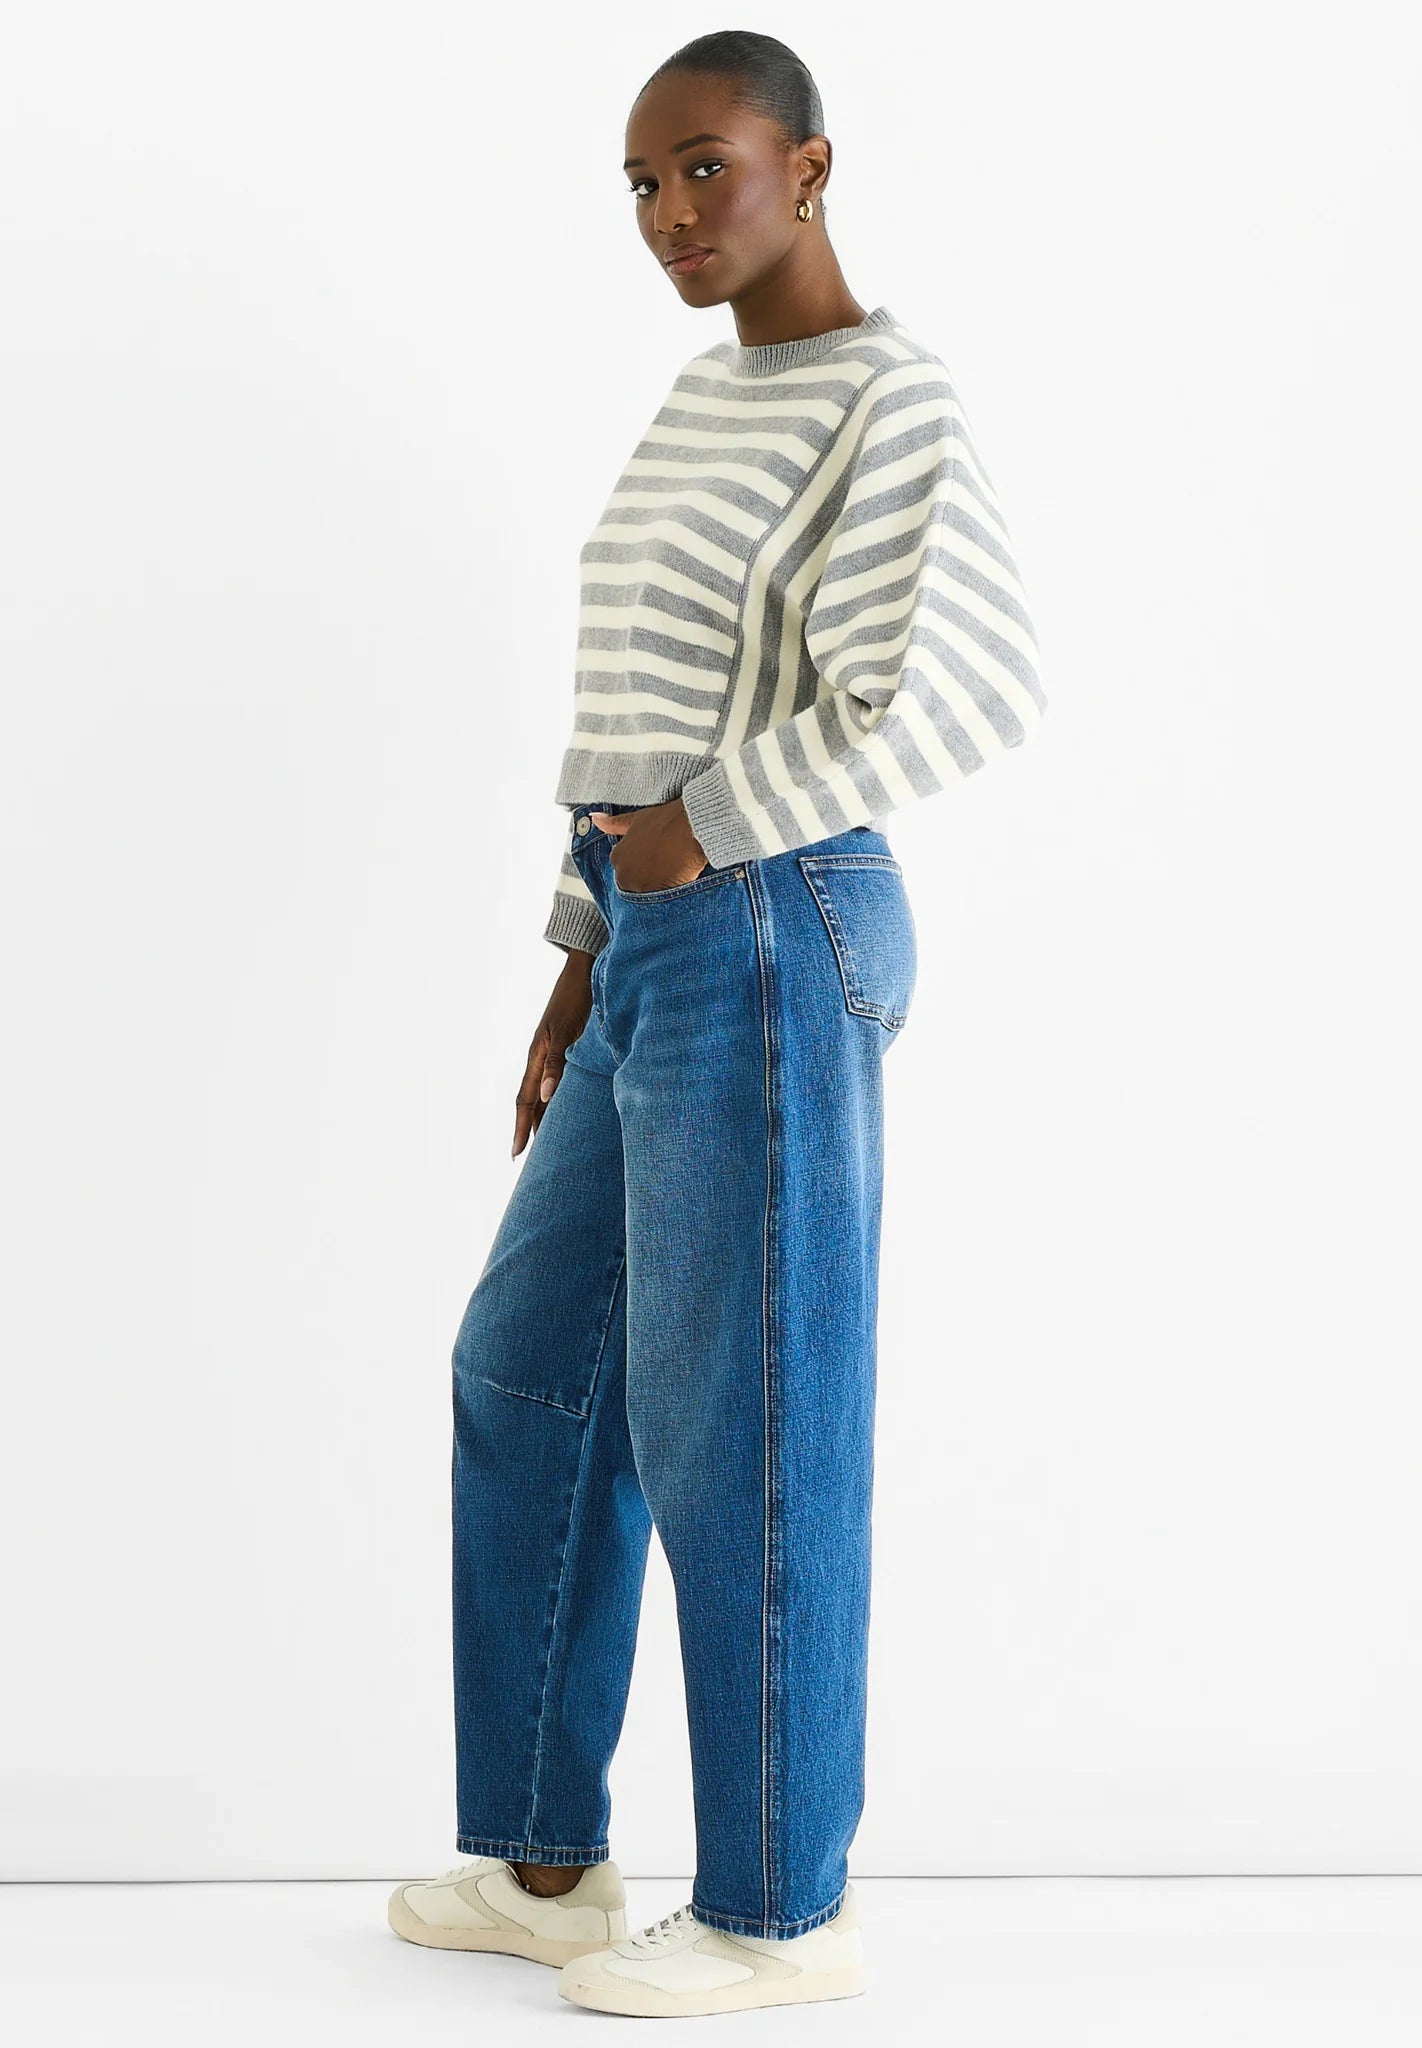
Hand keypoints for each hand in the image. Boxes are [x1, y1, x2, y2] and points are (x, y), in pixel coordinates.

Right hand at [513, 951, 592, 1157]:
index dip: (521, 1127)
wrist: (585, 971)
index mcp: (536, 1056)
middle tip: (533, 1159)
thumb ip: (557, 1064)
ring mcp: (553, 1054)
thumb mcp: (566, 1032)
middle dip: (531, 1129)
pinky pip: (559, 1082)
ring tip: (550, 1143)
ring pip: (545, 1094)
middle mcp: (541, 1059)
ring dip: (546, 1117)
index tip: (518, 1154)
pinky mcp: (567, 1049)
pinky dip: (560, 1100)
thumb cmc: (576, 999)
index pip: (525, 1100)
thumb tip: (545, 1096)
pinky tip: (568, 1110)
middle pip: (532, 1102)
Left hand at [592, 796, 708, 893]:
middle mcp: (623, 874)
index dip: (642, 864)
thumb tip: (595, 818)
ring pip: (647, 892)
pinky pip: (661, 901)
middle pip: (634, 884)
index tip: (654, 858)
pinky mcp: (658, 894)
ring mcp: (640, 886)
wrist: (691, 826)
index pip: (625, 869)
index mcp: (617, 857)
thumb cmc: (666, 820)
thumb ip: (613, 823)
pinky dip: (668, 893)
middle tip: (665, 865)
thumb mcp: (637, 819)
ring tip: (673, 871)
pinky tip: (678, 879)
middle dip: (647, 878)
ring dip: (658, 886)